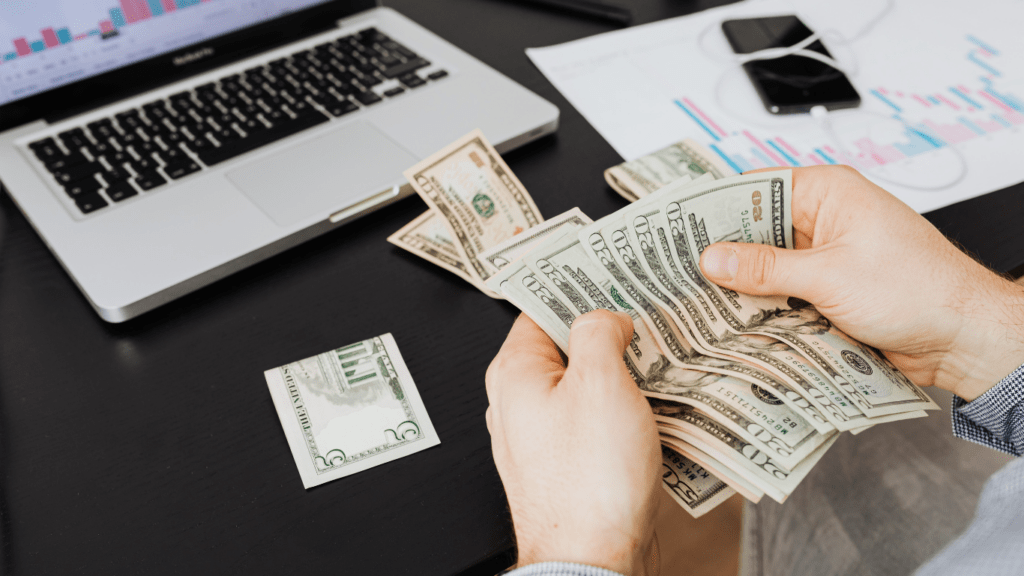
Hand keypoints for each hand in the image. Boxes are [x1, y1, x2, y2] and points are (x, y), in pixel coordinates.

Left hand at [485, 310, 660, 574]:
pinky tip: (656, 411)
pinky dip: (623, 412)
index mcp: (515, 373)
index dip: (578, 289)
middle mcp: (519, 403)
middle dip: (608, 335)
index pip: (540, 308)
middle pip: (566, 348)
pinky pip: (595, 423)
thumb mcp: (600, 383)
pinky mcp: (568, 464)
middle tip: (647, 322)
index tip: (611, 278)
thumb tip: (605, 317)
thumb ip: (598, 332)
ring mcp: (542, 436)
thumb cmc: (589, 481)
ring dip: (622, 375)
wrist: (592, 561)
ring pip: (584, 387)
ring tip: (662, 364)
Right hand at [699, 165, 1023, 400]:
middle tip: (680, 272)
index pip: (755, 189)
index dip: (714, 208)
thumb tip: (715, 258)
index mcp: (828, 193)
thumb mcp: (830, 275)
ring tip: (701, 300)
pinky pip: (782, 294)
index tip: (676, 228)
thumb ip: (766, 268)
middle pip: (756, 231)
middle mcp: (825, 220)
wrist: (963, 338)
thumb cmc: (921, 290)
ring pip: (766, 267)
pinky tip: (738, 321)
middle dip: (724, 254)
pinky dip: (763, 307)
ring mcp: (826, 257)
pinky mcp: (828, 291)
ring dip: (744, 286)